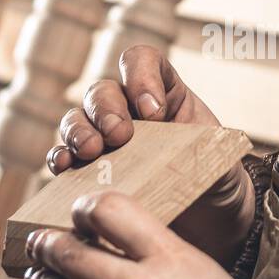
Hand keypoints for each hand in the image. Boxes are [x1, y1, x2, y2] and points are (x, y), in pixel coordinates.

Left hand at [23, 190, 268, 278]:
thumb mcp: (198, 268)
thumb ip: (151, 249)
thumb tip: (100, 234)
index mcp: (167, 261)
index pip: (107, 211)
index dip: (86, 206)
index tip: (80, 212)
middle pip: (67, 254)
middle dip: (46, 243)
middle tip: (38, 240)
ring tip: (41, 275)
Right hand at [47, 46, 254, 267]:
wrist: (209, 218)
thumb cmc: (216, 179)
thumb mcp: (219, 157)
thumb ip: (202, 147)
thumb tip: (178, 151)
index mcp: (163, 91)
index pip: (140, 61)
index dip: (141, 77)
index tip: (155, 112)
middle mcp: (127, 108)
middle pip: (102, 91)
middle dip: (106, 110)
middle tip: (119, 136)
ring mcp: (102, 137)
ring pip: (76, 119)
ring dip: (78, 131)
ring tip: (89, 152)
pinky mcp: (88, 171)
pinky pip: (63, 155)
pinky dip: (59, 157)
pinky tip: (64, 167)